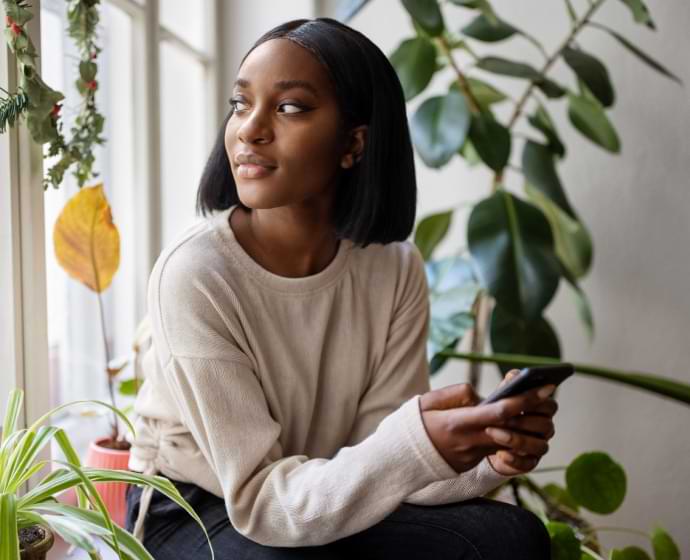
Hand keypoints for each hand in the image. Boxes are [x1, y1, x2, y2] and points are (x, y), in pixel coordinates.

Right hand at [419, 373, 556, 474]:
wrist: (401, 457)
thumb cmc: (414, 424)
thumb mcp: (428, 401)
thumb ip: (457, 394)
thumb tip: (480, 395)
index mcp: (458, 423)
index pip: (500, 412)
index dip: (525, 400)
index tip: (544, 387)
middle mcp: (469, 442)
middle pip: (513, 428)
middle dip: (535, 412)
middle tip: (550, 395)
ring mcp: (472, 456)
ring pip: (509, 442)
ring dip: (526, 428)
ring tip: (534, 410)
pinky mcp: (472, 463)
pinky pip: (496, 449)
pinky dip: (507, 437)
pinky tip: (513, 425)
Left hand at [485, 370, 558, 475]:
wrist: (483, 439)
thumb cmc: (495, 413)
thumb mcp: (498, 398)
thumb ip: (507, 386)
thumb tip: (515, 375)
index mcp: (540, 410)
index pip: (550, 405)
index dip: (538, 402)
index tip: (522, 398)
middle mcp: (544, 428)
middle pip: (546, 425)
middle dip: (525, 421)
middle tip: (504, 417)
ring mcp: (538, 446)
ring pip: (540, 446)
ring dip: (517, 439)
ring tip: (494, 433)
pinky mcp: (529, 463)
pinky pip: (528, 464)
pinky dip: (515, 459)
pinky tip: (500, 452)